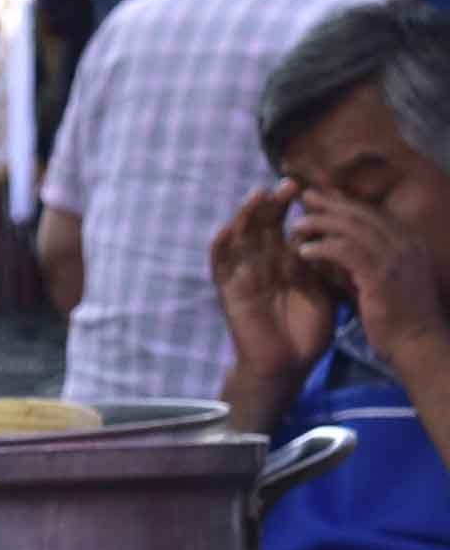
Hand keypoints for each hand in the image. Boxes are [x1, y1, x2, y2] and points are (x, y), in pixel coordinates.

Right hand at [212, 183, 340, 389]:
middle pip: (264, 225)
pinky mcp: (229, 289)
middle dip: (275, 204)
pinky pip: (220, 264)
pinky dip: (221, 246)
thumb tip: (329, 235)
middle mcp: (262, 263)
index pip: (286, 227)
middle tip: (290, 184)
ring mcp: (244, 274)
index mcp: (285, 262)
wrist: (288, 365)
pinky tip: (228, 229)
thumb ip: (320, 266)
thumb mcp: (321, 292)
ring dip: (247, 215)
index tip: (311, 190)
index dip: (295, 208)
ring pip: (241, 237)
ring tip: (259, 196)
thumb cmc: (307, 332)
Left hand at [292, 185, 446, 364]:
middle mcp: (407, 244)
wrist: (419, 344)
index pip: (373, 213)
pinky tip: (303, 251)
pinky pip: (345, 251)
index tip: (319, 199)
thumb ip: (365, 259)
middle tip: (302, 196)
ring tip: (296, 224)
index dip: (344, 204)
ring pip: (351, 227)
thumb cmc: (398, 316)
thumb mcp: (385, 279)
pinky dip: (322, 248)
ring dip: (320, 222)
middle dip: (330, 203)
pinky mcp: (381, 275)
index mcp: (411, 242)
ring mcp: (397, 258)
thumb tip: (332, 244)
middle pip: (362, 213)